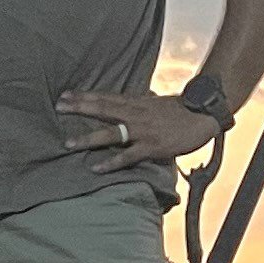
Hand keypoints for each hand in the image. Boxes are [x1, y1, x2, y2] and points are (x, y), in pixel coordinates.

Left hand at [53, 87, 223, 170]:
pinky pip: (127, 156)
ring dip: (88, 138)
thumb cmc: (183, 110)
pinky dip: (111, 162)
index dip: (85, 96)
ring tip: (68, 143)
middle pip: (102, 109)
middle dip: (79, 108)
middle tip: (58, 108)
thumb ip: (142, 103)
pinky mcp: (151, 146)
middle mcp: (135, 114)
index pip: (105, 97)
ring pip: (110, 133)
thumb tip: (135, 100)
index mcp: (136, 103)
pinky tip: (96, 167)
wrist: (205, 114)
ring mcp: (142, 131)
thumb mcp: (157, 102)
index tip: (65, 95)